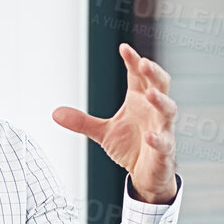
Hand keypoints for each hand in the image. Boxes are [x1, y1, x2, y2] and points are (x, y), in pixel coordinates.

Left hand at [53, 43, 177, 203]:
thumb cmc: (131, 147)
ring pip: (168, 109)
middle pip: (160, 84)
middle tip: (144, 63)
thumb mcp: (103, 133)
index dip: (133, 61)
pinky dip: (157, 139)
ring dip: (161, 101)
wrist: (145, 175)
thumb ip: (82, 121)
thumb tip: (55, 113)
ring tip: (150, 94)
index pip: (139, 75)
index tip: (124, 48)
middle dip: (154, 73)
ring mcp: (162, 129)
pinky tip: (149, 137)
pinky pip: (164, 142)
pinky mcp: (164, 151)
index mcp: (140, 100)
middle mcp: (153, 111)